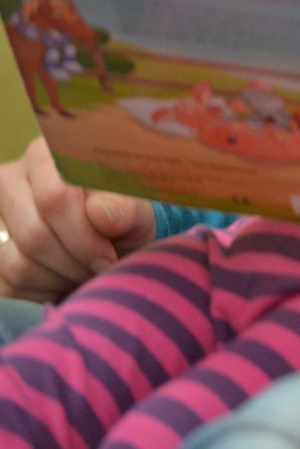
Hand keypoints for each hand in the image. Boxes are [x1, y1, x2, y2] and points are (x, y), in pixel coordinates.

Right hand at [0, 136, 155, 300]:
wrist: (111, 244)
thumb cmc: (124, 221)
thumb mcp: (138, 213)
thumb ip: (126, 209)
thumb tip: (99, 212)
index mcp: (49, 155)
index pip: (54, 197)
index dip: (84, 235)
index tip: (109, 256)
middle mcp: (11, 180)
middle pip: (35, 234)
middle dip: (76, 260)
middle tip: (102, 268)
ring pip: (18, 264)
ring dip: (62, 278)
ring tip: (87, 271)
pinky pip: (8, 286)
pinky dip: (44, 292)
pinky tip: (65, 280)